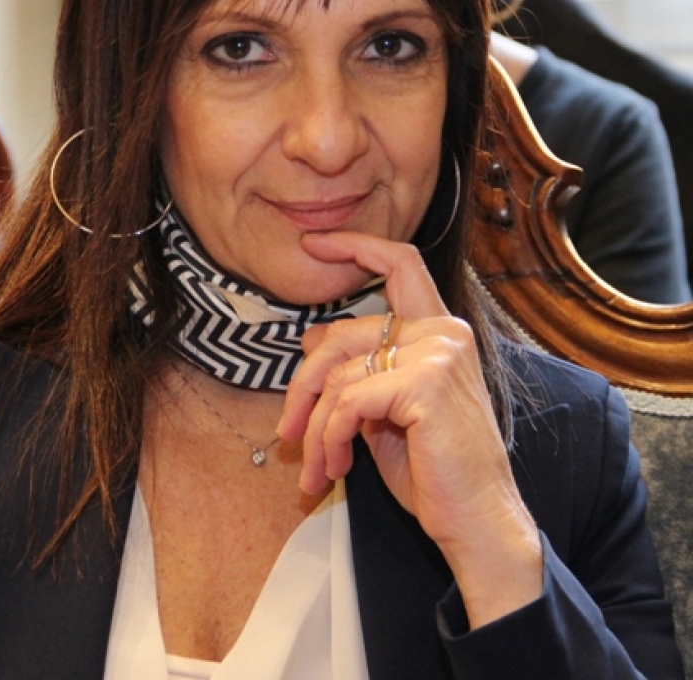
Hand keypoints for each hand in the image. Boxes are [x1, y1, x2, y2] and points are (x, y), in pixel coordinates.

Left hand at [276, 231, 541, 627]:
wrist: (478, 522)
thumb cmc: (434, 471)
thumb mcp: (384, 411)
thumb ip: (356, 369)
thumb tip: (311, 335)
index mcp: (439, 331)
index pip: (400, 263)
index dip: (354, 244)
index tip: (313, 242)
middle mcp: (443, 332)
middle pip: (339, 334)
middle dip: (302, 386)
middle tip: (287, 430)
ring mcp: (438, 353)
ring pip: (337, 374)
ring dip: (315, 428)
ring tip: (317, 467)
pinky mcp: (425, 383)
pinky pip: (347, 401)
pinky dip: (330, 438)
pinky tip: (337, 467)